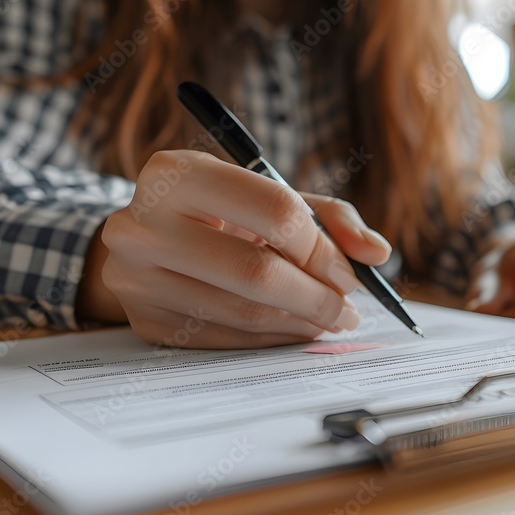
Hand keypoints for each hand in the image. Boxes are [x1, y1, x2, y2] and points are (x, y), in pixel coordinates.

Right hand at [78, 150, 391, 347]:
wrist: (144, 240)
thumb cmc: (218, 212)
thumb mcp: (266, 194)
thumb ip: (329, 216)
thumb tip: (376, 253)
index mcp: (178, 173)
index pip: (275, 211)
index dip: (323, 248)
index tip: (350, 272)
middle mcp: (145, 224)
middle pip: (257, 272)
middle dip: (317, 297)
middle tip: (348, 310)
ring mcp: (137, 278)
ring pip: (244, 313)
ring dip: (301, 323)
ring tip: (330, 320)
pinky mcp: (146, 322)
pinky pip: (225, 340)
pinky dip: (271, 339)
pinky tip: (294, 329)